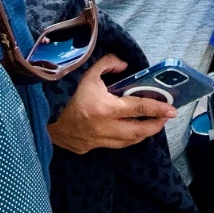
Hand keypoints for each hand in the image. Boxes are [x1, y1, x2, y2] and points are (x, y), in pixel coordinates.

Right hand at [46, 54, 174, 153]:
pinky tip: (129, 131)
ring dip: (142, 134)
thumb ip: (108, 64)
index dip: (157, 109)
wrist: (41, 116)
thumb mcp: (86, 73)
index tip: (172, 109)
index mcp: (105, 108)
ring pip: (128, 142)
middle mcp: (104, 128)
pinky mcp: (89, 148)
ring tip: (151, 124)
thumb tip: (125, 65)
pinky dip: (125, 139)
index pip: (138, 109)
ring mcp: (96, 141)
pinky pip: (113, 146)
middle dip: (155, 125)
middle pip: (138, 132)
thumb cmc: (65, 93)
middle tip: (165, 118)